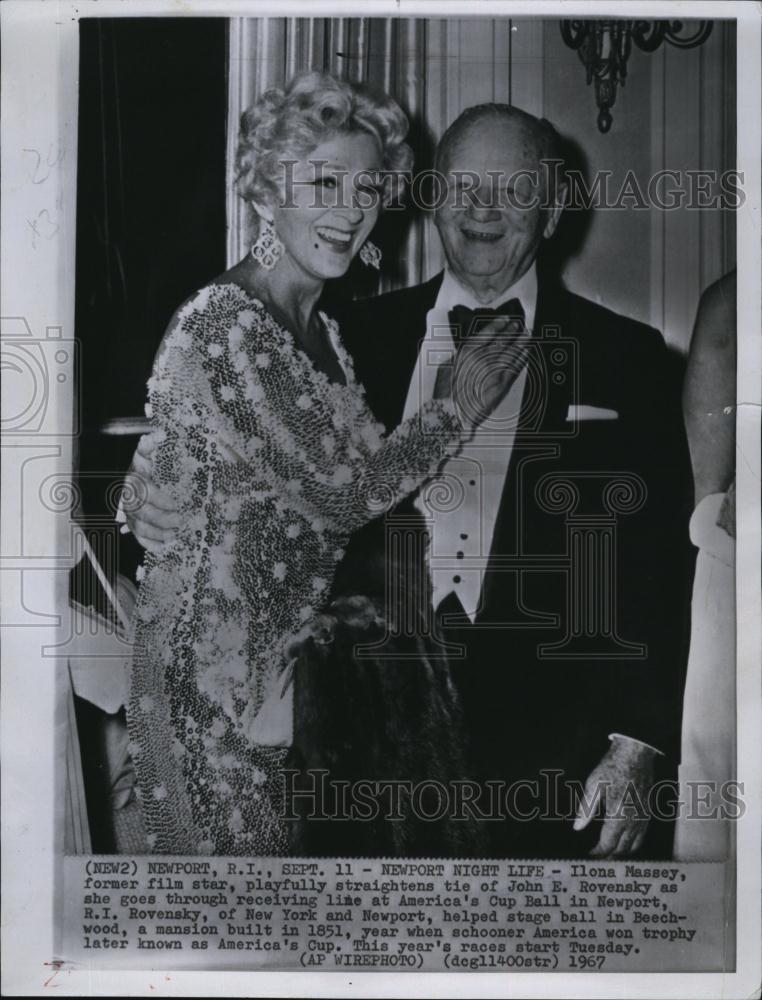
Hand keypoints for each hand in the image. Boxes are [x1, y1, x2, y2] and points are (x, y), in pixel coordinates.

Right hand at [121, 433, 180, 552]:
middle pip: (140, 511)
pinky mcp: (133, 524)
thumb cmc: (153, 465)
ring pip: (139, 526)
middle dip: (162, 518)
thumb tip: (159, 434)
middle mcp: (129, 496)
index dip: (158, 499)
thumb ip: (152, 444)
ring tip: (176, 534)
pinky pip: (138, 537)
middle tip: (181, 521)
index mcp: (134, 477)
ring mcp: (129, 512)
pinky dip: (151, 544)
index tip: (176, 503)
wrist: (144, 475)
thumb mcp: (152, 453)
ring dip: (158, 533)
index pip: (142, 490)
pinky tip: (165, 546)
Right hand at [448, 316, 529, 429]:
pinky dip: (522, 357)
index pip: (487, 333)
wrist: (453, 411)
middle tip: (518, 324)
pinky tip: (526, 351)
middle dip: (511, 331)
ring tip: (527, 335)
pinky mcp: (502, 383)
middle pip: (501, 340)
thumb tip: (474, 348)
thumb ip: (463, 356)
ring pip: (511, 351)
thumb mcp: (450, 366)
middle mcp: (483, 357)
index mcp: (468, 351)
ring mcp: (494, 370)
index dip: (498, 324)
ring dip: (521, 342)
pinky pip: (515, 366)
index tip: (505, 319)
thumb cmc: (448, 391)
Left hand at [573, 736, 655, 857]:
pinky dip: (633, 845)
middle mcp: (634, 822)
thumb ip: (586, 809)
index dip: (597, 854)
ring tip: (610, 856)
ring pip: (634, 846)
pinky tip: (626, 842)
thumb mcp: (594, 785)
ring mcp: (644, 818)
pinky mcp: (649, 813)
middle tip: (598, 862)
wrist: (636, 754)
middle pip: (622, 850)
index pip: (607, 845)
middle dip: (609, 858)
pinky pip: (642, 836)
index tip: (588, 857)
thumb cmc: (613, 768)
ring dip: (622, 853)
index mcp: (618, 816)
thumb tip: (577, 827)